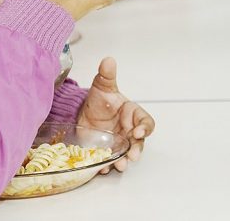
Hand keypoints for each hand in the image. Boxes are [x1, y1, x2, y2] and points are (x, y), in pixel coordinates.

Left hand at [77, 57, 154, 172]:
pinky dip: (107, 166)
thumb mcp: (102, 87)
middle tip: (132, 155)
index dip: (145, 127)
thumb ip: (107, 75)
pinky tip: (103, 168)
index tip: (138, 131)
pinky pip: (110, 161)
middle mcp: (129, 131)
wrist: (82, 112)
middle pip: (139, 142)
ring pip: (126, 154)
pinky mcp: (106, 152)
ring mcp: (118, 143)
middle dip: (137, 149)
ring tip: (120, 165)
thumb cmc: (100, 100)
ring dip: (124, 161)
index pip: (146, 122)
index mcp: (133, 115)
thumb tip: (108, 60)